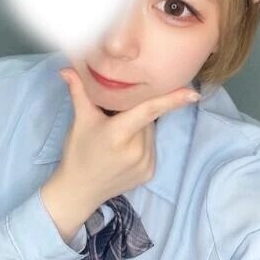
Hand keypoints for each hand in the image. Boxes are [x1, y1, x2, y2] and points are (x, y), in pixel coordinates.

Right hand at [52, 67, 200, 209]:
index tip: (193, 93)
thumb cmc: (78, 153)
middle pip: (148, 119)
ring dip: (140, 129)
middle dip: (136, 114)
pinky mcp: (149, 173)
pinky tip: (123, 152)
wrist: (79, 191)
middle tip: (115, 121)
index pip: (149, 111)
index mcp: (119, 134)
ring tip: (118, 139)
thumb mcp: (79, 121)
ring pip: (151, 133)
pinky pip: (152, 148)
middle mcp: (136, 150)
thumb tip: (67, 68)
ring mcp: (145, 164)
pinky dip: (142, 144)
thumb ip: (79, 92)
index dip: (171, 100)